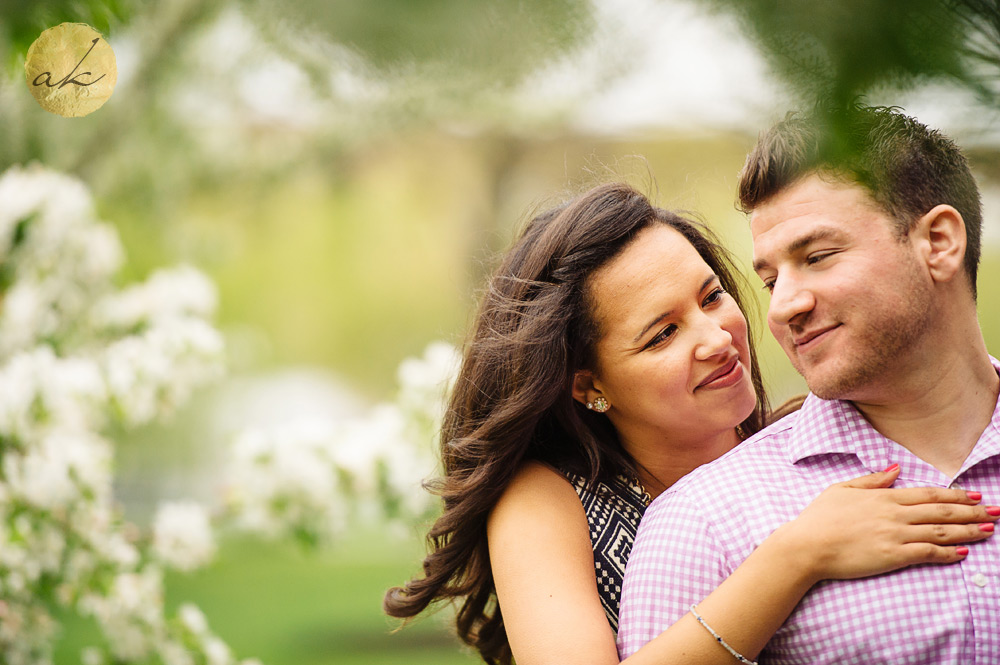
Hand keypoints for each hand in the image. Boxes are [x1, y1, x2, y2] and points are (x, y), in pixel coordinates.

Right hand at [773, 465, 997, 582]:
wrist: (807, 546)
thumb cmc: (819, 518)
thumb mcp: (841, 489)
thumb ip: (872, 480)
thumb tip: (895, 469)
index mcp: (884, 497)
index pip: (928, 493)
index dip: (954, 494)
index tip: (975, 495)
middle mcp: (895, 514)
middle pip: (941, 511)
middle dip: (972, 511)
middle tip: (995, 512)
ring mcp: (896, 535)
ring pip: (941, 531)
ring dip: (968, 530)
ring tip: (988, 530)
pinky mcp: (894, 556)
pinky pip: (928, 553)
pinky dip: (947, 553)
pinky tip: (963, 552)